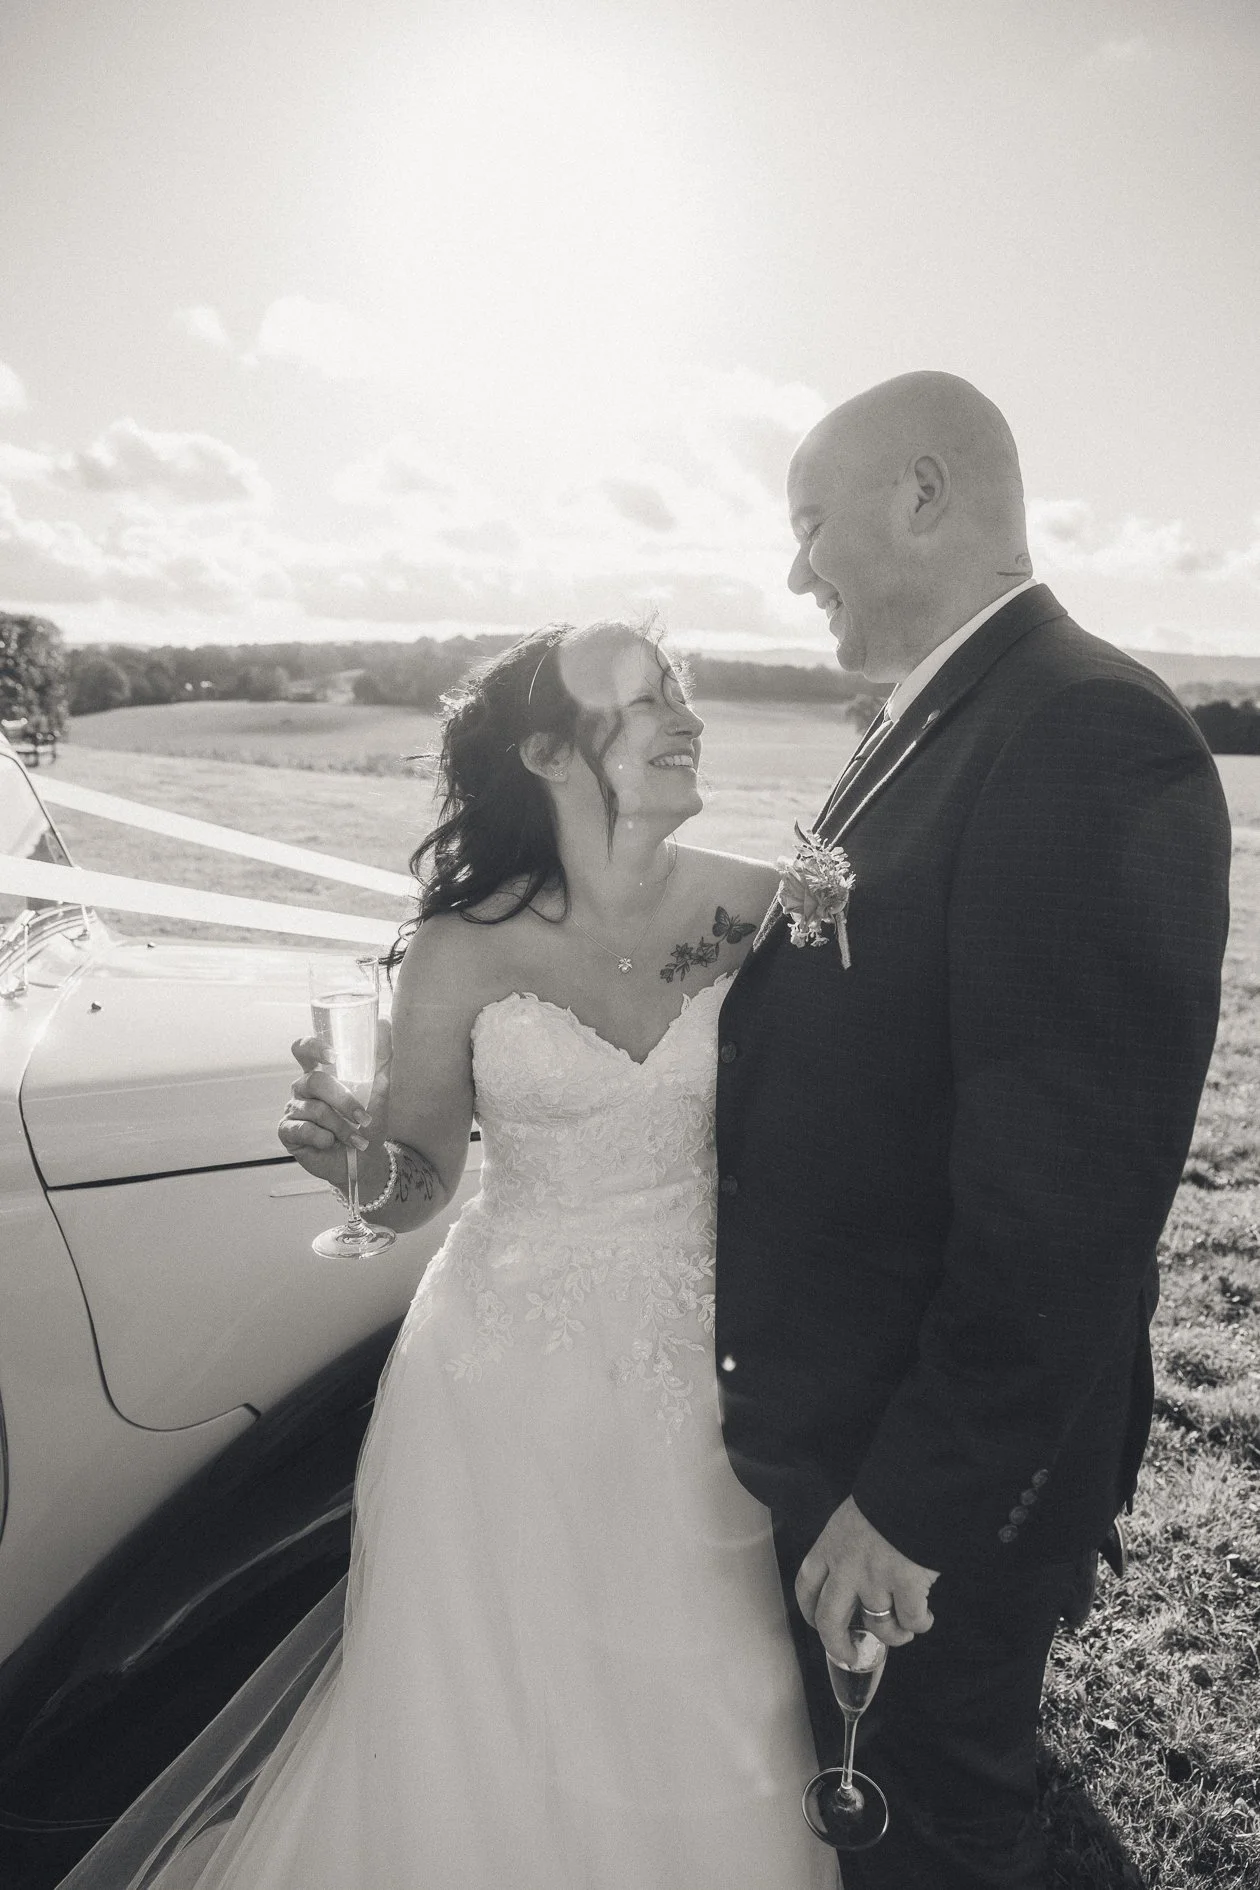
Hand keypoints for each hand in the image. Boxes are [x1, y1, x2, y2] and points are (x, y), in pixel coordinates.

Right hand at [277, 1018, 392, 1190]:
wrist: (365, 1159)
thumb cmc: (368, 1120)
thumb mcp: (380, 1087)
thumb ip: (381, 1057)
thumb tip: (384, 1022)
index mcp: (320, 1072)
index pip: (303, 1049)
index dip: (313, 1046)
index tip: (334, 1055)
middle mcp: (302, 1088)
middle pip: (314, 1080)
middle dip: (343, 1100)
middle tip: (363, 1116)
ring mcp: (293, 1109)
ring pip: (315, 1109)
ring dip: (342, 1126)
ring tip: (356, 1138)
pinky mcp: (287, 1132)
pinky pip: (303, 1130)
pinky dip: (324, 1138)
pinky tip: (330, 1143)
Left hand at [795, 1496, 938, 1665]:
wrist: (916, 1484)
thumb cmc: (888, 1496)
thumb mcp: (854, 1517)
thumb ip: (850, 1547)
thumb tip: (860, 1576)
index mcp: (829, 1546)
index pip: (806, 1587)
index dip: (810, 1612)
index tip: (818, 1624)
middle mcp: (846, 1567)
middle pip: (830, 1621)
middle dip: (839, 1647)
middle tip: (853, 1656)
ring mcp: (875, 1578)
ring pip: (878, 1627)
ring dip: (893, 1636)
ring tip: (904, 1632)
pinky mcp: (906, 1585)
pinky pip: (911, 1620)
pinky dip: (920, 1624)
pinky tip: (925, 1618)